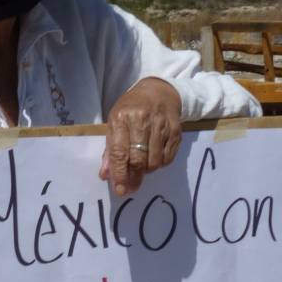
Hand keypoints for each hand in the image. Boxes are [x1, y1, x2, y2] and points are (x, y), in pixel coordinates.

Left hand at [99, 78, 182, 195]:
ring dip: (146, 170)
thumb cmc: (131, 109)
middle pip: (138, 159)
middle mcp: (142, 120)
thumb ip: (110, 150)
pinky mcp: (175, 131)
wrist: (159, 91)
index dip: (119, 174)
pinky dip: (160, 164)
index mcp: (122, 118)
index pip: (119, 152)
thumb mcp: (115, 123)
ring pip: (154, 162)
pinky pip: (168, 158)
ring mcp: (161, 125)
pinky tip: (153, 158)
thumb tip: (106, 175)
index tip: (119, 190)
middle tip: (130, 188)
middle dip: (133, 178)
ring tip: (141, 166)